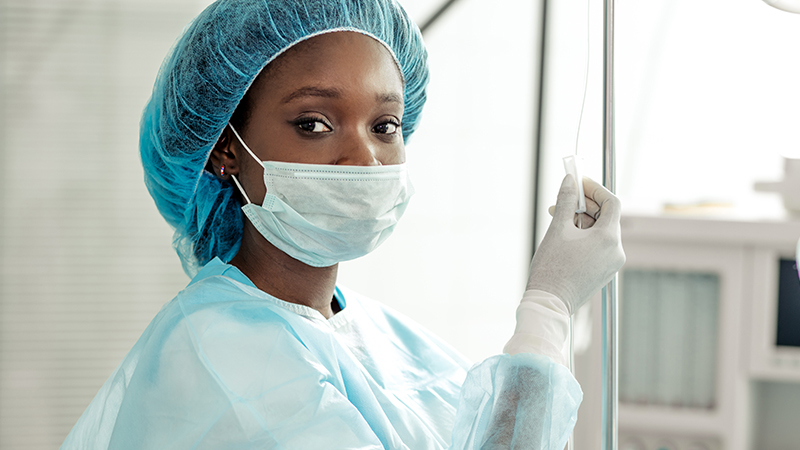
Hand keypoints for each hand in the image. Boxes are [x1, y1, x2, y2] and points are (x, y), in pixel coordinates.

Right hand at [527, 175, 625, 313]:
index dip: (595, 189)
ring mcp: (611, 263)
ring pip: (601, 232)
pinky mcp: (604, 271)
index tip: (578, 182)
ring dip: (582, 221)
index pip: (612, 203)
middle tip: (564, 199)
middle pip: (607, 217)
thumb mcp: (557, 228)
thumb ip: (565, 201)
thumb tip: (570, 181)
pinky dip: (585, 236)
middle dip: (585, 205)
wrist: (550, 302)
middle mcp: (616, 251)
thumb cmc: (552, 268)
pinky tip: (565, 236)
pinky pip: (599, 246)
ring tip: (559, 219)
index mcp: (609, 238)